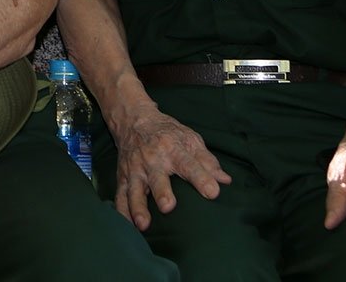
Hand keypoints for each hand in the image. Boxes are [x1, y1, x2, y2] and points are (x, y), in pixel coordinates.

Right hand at [111, 106, 230, 229]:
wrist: (133, 120)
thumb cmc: (167, 133)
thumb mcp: (189, 138)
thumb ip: (207, 161)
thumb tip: (225, 181)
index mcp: (173, 148)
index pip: (189, 164)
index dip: (201, 178)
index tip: (212, 192)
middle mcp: (152, 159)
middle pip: (158, 178)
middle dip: (162, 192)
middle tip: (168, 206)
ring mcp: (135, 169)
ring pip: (135, 190)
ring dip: (138, 207)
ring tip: (143, 224)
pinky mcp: (123, 177)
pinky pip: (120, 196)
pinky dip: (122, 211)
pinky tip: (127, 226)